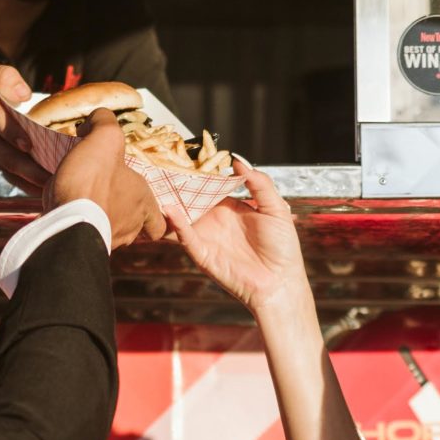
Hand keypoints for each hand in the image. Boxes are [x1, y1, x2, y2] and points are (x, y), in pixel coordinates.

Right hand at [0, 63, 50, 192]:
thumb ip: (4, 77)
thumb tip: (22, 93)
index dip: (10, 132)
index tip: (27, 143)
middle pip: (3, 154)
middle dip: (26, 167)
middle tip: (49, 175)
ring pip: (8, 169)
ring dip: (29, 179)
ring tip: (53, 185)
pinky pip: (9, 176)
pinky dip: (27, 185)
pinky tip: (45, 190)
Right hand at [52, 110, 167, 247]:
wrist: (67, 224)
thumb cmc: (92, 184)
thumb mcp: (105, 139)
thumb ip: (106, 122)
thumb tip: (100, 116)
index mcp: (142, 203)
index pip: (158, 221)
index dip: (151, 213)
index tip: (140, 205)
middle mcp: (129, 228)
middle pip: (131, 225)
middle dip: (119, 211)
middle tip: (103, 195)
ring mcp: (106, 241)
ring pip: (107, 231)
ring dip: (97, 217)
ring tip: (81, 201)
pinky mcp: (81, 247)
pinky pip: (83, 235)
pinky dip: (76, 222)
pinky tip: (65, 209)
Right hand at [172, 165, 307, 317]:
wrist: (280, 282)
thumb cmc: (283, 248)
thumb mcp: (276, 208)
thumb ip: (259, 184)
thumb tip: (238, 162)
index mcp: (231, 207)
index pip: (209, 186)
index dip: (199, 173)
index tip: (187, 157)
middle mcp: (215, 220)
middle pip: (191, 199)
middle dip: (177, 186)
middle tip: (161, 167)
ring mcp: (207, 236)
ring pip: (181, 218)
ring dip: (169, 205)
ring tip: (156, 188)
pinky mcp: (202, 254)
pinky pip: (186, 238)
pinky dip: (177, 225)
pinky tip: (171, 210)